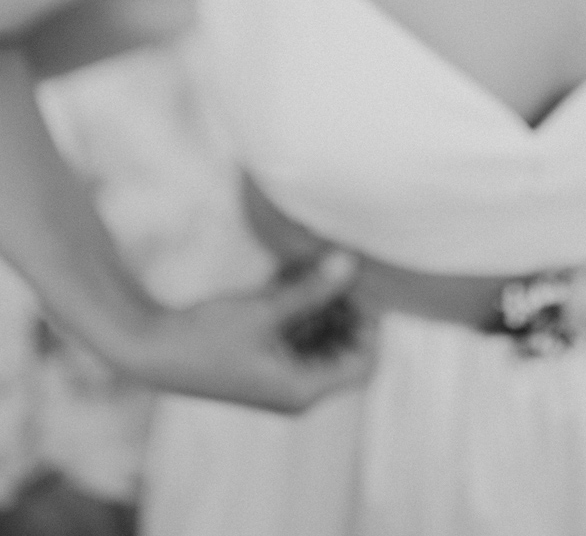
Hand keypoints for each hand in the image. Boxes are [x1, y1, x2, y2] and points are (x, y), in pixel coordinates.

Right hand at [122, 250, 376, 412]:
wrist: (149, 349)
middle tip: (339, 267)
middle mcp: (294, 388)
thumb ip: (311, 289)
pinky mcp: (261, 358)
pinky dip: (298, 305)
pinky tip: (290, 271)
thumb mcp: (264, 310)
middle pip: (342, 350)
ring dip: (320, 302)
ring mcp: (277, 374)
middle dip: (343, 308)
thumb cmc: (206, 337)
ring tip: (314, 264)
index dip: (369, 325)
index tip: (362, 285)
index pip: (362, 365)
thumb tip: (349, 263)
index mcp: (301, 390)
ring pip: (319, 337)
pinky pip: (295, 333)